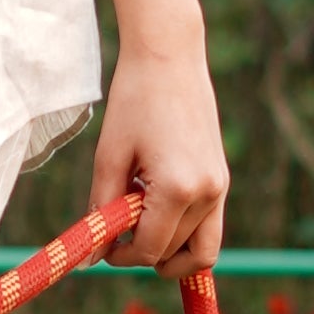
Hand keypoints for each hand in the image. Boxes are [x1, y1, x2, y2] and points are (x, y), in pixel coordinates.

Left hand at [91, 34, 229, 274]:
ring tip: (138, 223)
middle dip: (142, 251)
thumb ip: (101, 209)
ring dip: (168, 249)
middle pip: (174, 253)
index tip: (101, 245)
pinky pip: (207, 226)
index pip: (150, 249)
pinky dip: (182, 230)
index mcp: (178, 188)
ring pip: (201, 249)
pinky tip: (153, 204)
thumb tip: (91, 256)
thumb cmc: (133, 101)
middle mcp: (208, 193)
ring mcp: (220, 187)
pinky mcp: (222, 180)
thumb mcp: (109, 157)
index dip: (120, 256)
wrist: (170, 58)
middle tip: (115, 230)